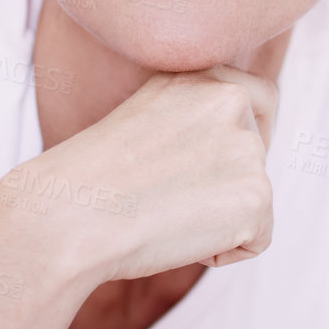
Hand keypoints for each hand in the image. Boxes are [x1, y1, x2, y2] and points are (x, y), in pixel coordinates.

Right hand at [0, 66, 276, 283]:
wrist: (67, 216)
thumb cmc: (91, 182)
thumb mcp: (147, 121)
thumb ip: (195, 120)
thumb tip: (228, 153)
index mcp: (201, 75)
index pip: (262, 100)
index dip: (242, 139)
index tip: (206, 165)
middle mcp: (231, 100)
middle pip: (260, 155)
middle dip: (227, 184)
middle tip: (169, 197)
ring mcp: (247, 147)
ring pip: (254, 200)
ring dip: (218, 219)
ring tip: (164, 215)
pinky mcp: (255, 196)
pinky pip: (257, 240)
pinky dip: (224, 252)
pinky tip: (178, 238)